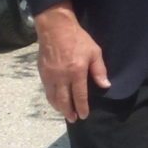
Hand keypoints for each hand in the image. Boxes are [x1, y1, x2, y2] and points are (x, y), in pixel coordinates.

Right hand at [34, 2, 109, 120]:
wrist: (55, 28)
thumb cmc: (78, 39)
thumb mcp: (94, 52)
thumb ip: (99, 70)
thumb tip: (106, 86)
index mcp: (76, 72)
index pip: (79, 95)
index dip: (82, 107)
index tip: (84, 115)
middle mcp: (61, 76)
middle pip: (64, 100)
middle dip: (69, 111)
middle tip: (73, 119)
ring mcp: (50, 75)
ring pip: (52, 97)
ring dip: (58, 107)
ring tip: (64, 113)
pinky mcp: (42, 72)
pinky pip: (46, 90)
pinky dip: (51, 98)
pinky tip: (55, 101)